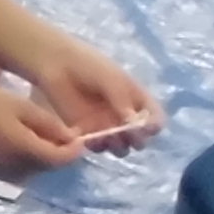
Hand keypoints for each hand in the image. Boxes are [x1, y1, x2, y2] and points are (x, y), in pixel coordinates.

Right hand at [0, 78, 82, 177]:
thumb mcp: (23, 107)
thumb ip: (50, 125)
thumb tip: (72, 139)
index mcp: (22, 150)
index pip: (57, 160)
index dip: (73, 152)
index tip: (81, 139)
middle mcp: (12, 169)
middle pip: (46, 167)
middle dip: (58, 153)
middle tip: (63, 133)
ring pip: (32, 170)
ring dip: (42, 157)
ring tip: (41, 135)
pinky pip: (17, 171)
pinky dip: (25, 160)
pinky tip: (21, 141)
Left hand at [25, 36, 159, 149]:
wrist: (58, 66)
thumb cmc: (89, 66)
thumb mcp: (112, 79)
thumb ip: (123, 100)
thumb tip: (135, 124)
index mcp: (136, 100)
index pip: (155, 118)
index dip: (154, 126)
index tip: (147, 127)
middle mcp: (124, 116)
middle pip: (140, 138)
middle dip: (136, 140)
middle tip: (125, 134)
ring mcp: (106, 126)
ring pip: (121, 147)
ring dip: (119, 146)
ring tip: (107, 136)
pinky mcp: (87, 133)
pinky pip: (99, 147)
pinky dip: (99, 146)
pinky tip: (91, 138)